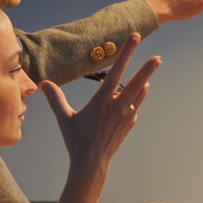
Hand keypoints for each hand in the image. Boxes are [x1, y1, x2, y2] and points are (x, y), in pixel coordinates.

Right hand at [40, 33, 160, 173]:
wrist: (92, 163)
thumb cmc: (76, 140)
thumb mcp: (64, 118)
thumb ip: (55, 99)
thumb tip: (43, 83)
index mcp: (102, 101)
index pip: (116, 71)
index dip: (126, 53)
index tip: (135, 39)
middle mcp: (118, 106)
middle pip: (136, 82)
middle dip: (148, 68)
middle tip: (158, 58)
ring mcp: (126, 115)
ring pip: (139, 93)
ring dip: (144, 80)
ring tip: (151, 69)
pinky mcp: (129, 123)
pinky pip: (136, 105)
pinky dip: (138, 96)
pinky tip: (139, 91)